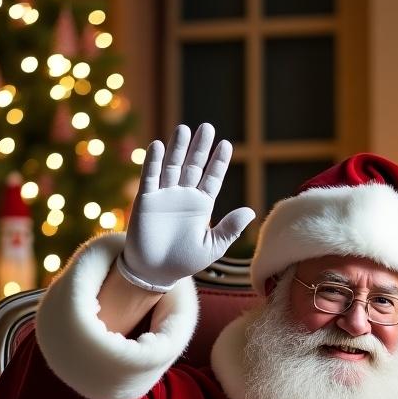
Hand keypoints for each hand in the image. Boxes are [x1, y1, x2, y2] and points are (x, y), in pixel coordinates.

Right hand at [116, 123, 255, 292]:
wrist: (155, 271)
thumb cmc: (184, 261)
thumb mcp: (212, 246)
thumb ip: (230, 229)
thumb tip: (251, 211)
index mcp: (202, 205)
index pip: (212, 178)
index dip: (218, 162)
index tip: (226, 144)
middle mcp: (184, 195)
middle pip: (193, 165)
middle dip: (200, 148)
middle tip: (207, 127)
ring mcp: (165, 195)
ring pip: (172, 166)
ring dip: (178, 148)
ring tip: (184, 129)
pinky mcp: (146, 199)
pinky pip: (150, 177)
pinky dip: (153, 162)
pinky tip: (159, 146)